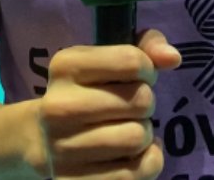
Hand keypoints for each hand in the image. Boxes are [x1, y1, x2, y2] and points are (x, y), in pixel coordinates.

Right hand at [35, 29, 181, 178]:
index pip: (131, 61)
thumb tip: (173, 57)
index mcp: (65, 66)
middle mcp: (59, 107)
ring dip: (144, 134)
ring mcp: (63, 149)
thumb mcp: (106, 60)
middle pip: (141, 100)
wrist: (40, 140)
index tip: (136, 77)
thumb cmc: (86, 93)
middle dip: (145, 103)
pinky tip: (130, 156)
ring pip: (139, 137)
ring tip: (127, 131)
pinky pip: (135, 173)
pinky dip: (146, 162)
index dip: (146, 69)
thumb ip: (144, 47)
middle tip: (129, 109)